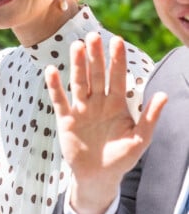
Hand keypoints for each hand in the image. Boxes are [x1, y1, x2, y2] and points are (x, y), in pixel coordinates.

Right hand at [44, 32, 166, 213]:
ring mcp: (81, 109)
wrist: (98, 177)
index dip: (117, 60)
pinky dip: (55, 86)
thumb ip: (150, 118)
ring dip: (77, 65)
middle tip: (93, 36)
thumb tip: (163, 95)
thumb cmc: (121, 158)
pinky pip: (59, 100)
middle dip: (96, 56)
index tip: (117, 40)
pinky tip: (51, 70)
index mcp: (117, 105)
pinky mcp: (66, 119)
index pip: (118, 77)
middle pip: (97, 75)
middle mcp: (98, 102)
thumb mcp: (140, 140)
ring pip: (79, 82)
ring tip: (76, 46)